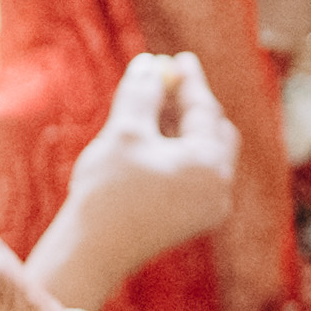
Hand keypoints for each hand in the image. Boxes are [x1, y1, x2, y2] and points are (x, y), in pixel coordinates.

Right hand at [37, 52, 238, 304]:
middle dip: (190, 105)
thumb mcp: (125, 131)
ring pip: (202, 154)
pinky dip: (176, 152)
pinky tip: (150, 139)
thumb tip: (149, 64)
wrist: (92, 252)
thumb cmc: (108, 190)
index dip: (189, 81)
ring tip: (153, 105)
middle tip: (167, 80)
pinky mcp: (190, 220)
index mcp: (210, 165)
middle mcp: (219, 188)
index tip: (178, 58)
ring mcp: (207, 208)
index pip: (205, 111)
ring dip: (180, 128)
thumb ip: (142, 92)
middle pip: (213, 132)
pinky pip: (192, 174)